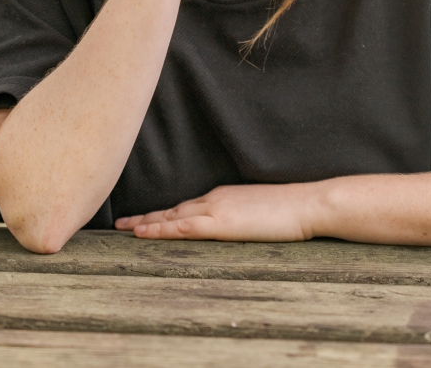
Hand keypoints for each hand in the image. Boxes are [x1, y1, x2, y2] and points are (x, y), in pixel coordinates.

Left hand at [114, 183, 317, 241]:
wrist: (308, 204)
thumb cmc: (293, 211)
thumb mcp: (261, 213)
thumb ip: (244, 218)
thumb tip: (237, 227)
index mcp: (224, 197)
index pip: (187, 207)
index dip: (164, 214)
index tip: (145, 219)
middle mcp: (214, 199)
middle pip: (173, 209)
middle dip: (147, 217)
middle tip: (122, 224)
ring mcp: (216, 209)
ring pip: (171, 216)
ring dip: (146, 223)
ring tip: (123, 230)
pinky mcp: (220, 223)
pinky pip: (182, 227)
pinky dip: (160, 229)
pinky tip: (143, 233)